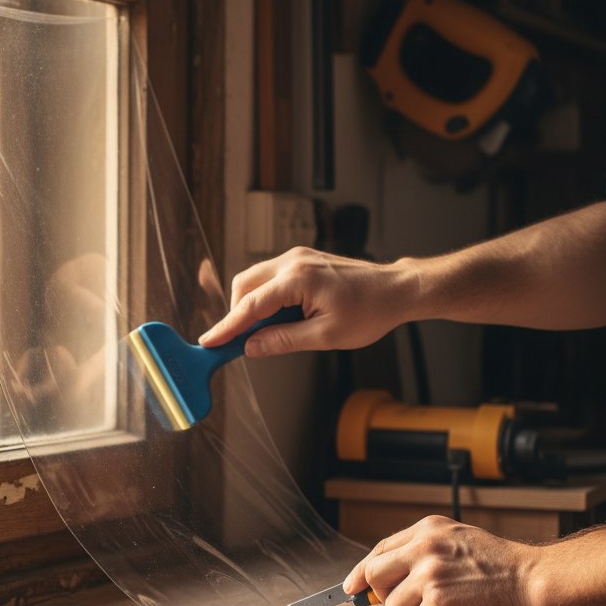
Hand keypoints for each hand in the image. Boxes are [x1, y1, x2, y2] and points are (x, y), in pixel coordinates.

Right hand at [197, 247, 412, 355]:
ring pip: (255, 280)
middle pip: (245, 285)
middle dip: (238, 314)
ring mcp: (298, 257)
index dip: (227, 326)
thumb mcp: (326, 337)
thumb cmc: (370, 312)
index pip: (251, 305)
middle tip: (241, 342)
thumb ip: (283, 341)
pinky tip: (282, 317)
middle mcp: (294, 261)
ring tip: (270, 332)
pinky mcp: (302, 260)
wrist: (396, 290)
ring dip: (254, 307)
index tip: (209, 342)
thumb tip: (251, 348)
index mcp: (299, 279)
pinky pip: (271, 278)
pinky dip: (267, 298)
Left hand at [342, 515, 543, 605]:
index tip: (351, 588)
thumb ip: (419, 553)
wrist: (535, 581)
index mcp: (426, 530)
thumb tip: (377, 581)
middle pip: (374, 576)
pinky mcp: (438, 604)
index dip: (361, 573)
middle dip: (384, 595)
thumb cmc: (501, 567)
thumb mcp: (456, 541)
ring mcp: (429, 576)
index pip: (378, 551)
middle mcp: (423, 549)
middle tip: (410, 604)